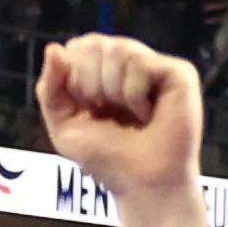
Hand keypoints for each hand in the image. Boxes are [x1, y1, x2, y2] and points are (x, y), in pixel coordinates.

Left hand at [36, 35, 202, 197]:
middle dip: (90, 85)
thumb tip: (54, 48)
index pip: (77, 47)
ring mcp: (153, 65)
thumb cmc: (106, 158)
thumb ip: (50, 88)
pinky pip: (140, 64)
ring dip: (113, 93)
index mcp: (102, 70)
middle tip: (108, 112)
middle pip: (94, 44)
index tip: (87, 109)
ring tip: (130, 115)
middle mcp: (128, 62)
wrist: (140, 182)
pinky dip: (134, 96)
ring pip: (118, 50)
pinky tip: (148, 114)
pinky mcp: (177, 71)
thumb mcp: (64, 125)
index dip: (73, 79)